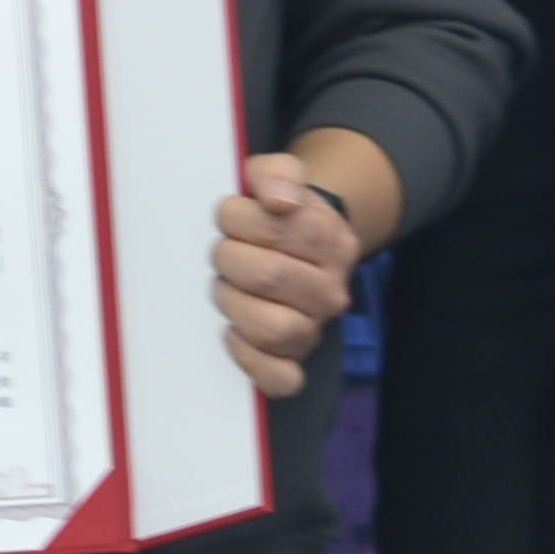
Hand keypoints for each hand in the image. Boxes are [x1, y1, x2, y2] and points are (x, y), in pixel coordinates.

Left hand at [214, 137, 391, 398]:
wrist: (294, 244)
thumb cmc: (275, 211)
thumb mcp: (277, 177)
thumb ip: (276, 175)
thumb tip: (277, 200)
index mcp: (332, 240)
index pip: (277, 227)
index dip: (235, 217)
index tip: (228, 214)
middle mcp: (331, 290)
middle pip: (268, 276)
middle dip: (229, 258)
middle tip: (222, 251)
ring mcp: (315, 329)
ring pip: (274, 328)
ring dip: (234, 302)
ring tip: (225, 286)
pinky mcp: (295, 362)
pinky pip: (280, 378)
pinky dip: (250, 358)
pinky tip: (230, 332)